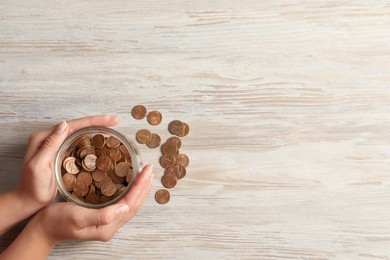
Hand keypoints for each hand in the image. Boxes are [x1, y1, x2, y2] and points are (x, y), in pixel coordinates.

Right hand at [0, 165, 152, 259]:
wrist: (42, 229)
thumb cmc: (56, 222)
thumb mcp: (77, 217)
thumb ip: (102, 215)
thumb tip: (125, 208)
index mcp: (106, 226)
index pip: (130, 204)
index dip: (140, 187)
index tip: (146, 171)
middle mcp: (110, 226)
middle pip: (134, 204)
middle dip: (143, 186)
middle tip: (149, 169)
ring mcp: (107, 222)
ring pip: (129, 204)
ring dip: (138, 189)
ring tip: (144, 174)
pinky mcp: (102, 217)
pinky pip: (122, 203)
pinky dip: (129, 191)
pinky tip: (130, 183)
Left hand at [16, 115, 119, 212]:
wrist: (29, 200)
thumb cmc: (33, 186)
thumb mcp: (39, 165)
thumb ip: (50, 144)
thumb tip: (64, 124)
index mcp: (43, 138)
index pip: (72, 125)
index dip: (92, 121)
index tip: (109, 119)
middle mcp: (49, 138)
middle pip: (77, 125)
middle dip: (97, 121)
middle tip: (115, 121)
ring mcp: (55, 145)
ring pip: (79, 131)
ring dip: (95, 128)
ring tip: (111, 126)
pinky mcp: (61, 152)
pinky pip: (78, 141)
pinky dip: (90, 138)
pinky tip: (100, 139)